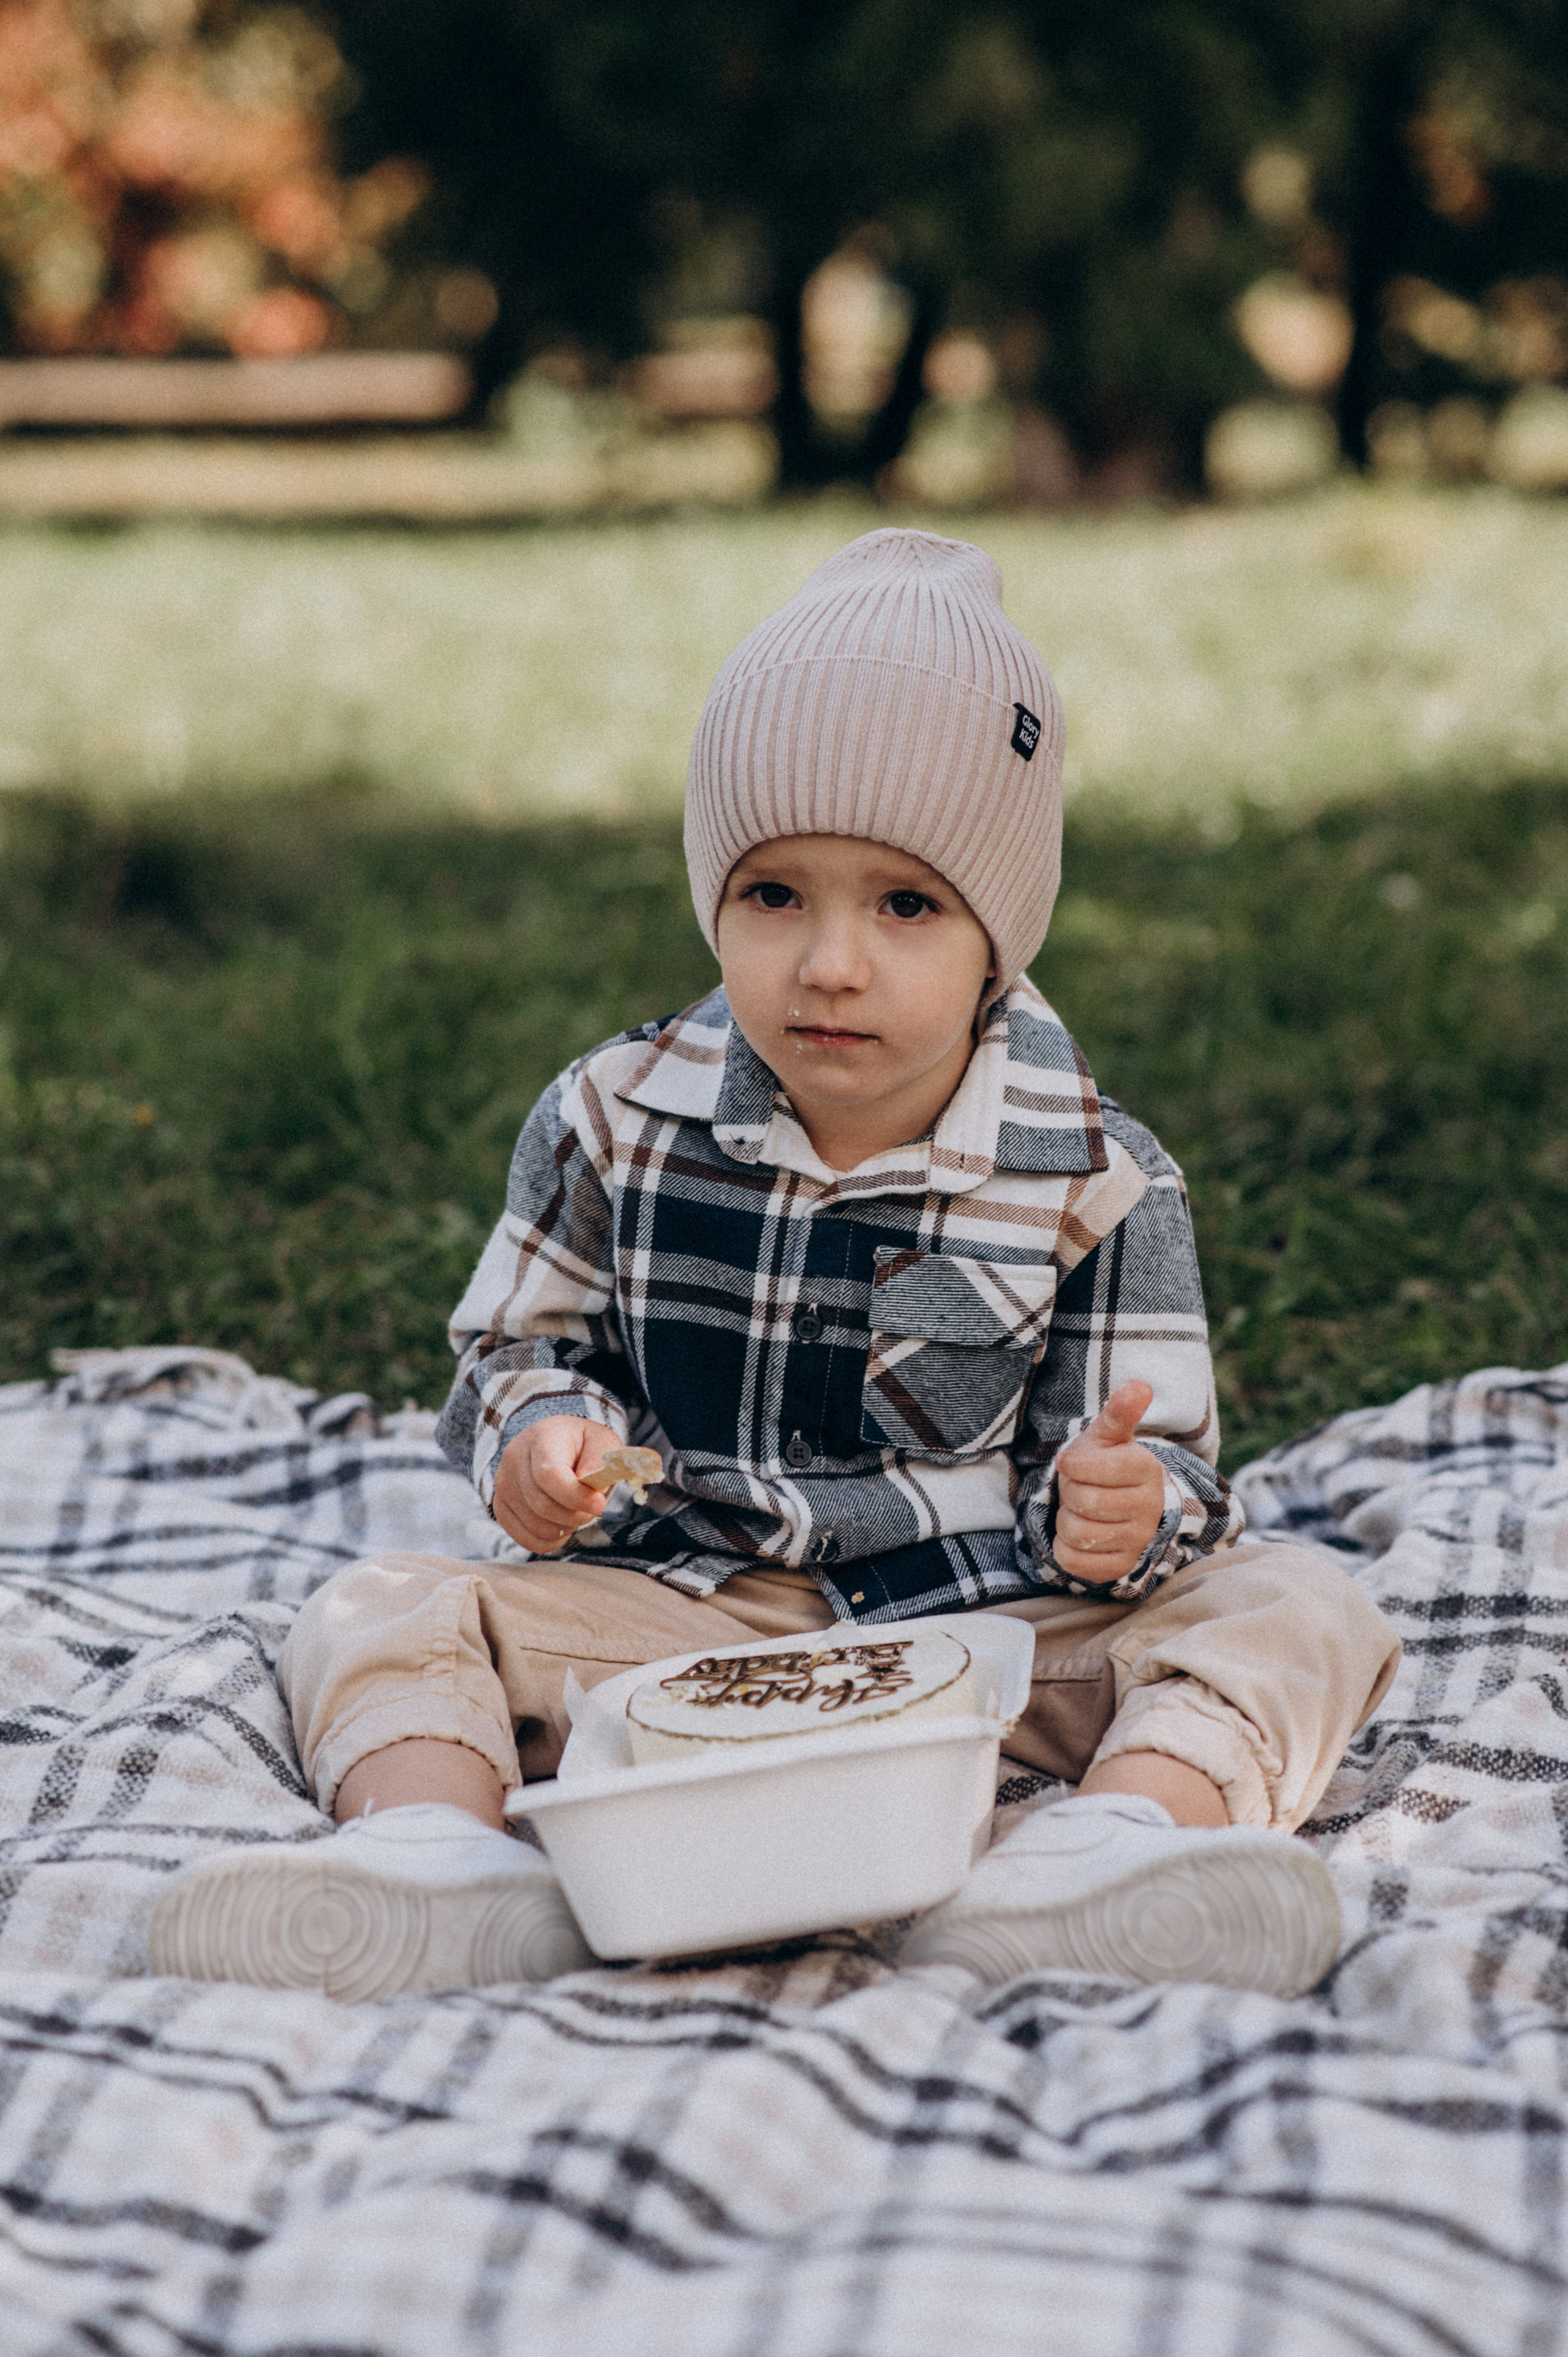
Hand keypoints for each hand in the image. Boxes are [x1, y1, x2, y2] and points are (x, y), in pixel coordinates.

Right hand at [492, 1417, 623, 1554]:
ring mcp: (503, 1485)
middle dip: (575, 1515)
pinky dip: (549, 1541)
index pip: (549, 1476)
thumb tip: (593, 1487)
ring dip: (564, 1528)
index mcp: (540, 1438)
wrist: (552, 1443)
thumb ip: (600, 1461)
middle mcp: (514, 1460)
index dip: (575, 1496)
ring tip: (575, 1513)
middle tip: (591, 1509)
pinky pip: (524, 1538)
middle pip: (542, 1505)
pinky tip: (562, 1527)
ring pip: (535, 1525)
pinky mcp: (501, 1506)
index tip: (599, 1503)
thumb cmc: (581, 1444)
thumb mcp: (601, 1441)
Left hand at [1053, 1379, 1166, 1585]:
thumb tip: (1140, 1385)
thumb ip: (1119, 1412)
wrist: (1123, 1502)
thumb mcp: (1108, 1435)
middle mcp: (1149, 1507)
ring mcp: (1138, 1540)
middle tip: (1079, 1486)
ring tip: (1082, 1509)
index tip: (1070, 1462)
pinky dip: (1065, 1547)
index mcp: (1145, 1469)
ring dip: (1067, 1519)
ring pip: (1077, 1533)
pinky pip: (1074, 1561)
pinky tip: (1081, 1533)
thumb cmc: (1107, 1463)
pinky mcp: (1121, 1567)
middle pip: (1083, 1502)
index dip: (1072, 1465)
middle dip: (1070, 1491)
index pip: (1094, 1469)